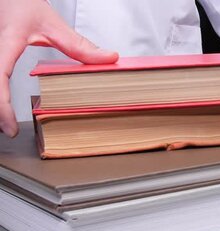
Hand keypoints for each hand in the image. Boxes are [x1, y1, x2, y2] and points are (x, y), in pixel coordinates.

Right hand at [0, 0, 118, 137]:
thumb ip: (78, 44)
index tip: (11, 128)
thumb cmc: (20, 2)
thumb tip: (109, 58)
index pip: (0, 78)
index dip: (3, 106)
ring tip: (5, 120)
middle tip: (9, 129)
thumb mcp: (51, 22)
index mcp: (7, 42)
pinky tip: (2, 104)